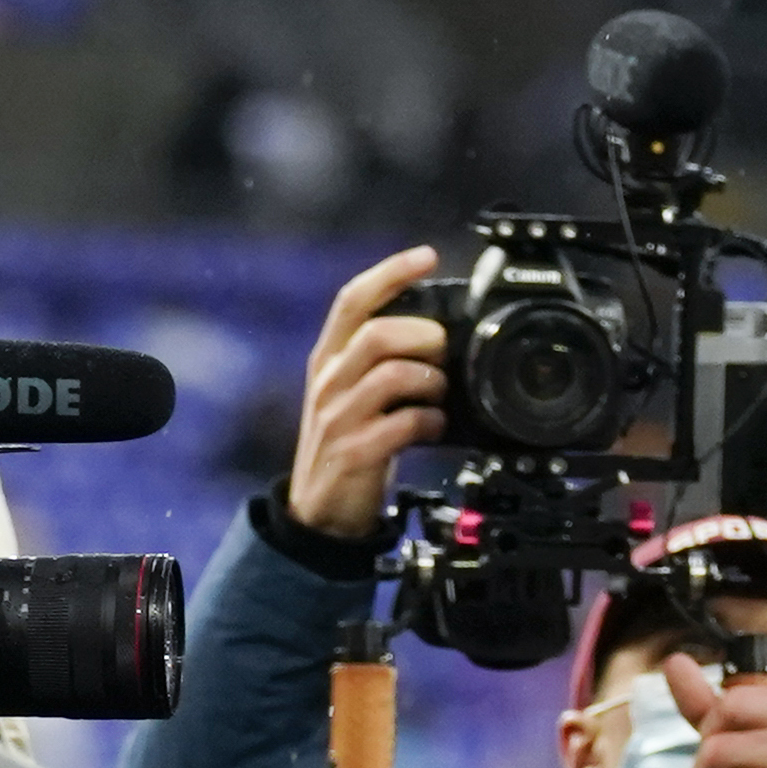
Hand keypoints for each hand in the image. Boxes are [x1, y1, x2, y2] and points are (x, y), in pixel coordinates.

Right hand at [285, 248, 449, 548]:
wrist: (320, 512)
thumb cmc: (350, 444)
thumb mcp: (356, 393)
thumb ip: (383, 362)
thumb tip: (438, 334)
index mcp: (329, 359)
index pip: (353, 300)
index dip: (390, 273)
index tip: (427, 256)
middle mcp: (328, 381)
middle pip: (376, 334)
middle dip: (423, 336)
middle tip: (446, 350)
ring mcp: (338, 417)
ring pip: (389, 375)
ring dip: (430, 380)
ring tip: (441, 394)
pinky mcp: (353, 452)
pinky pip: (399, 425)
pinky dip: (428, 422)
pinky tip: (434, 426)